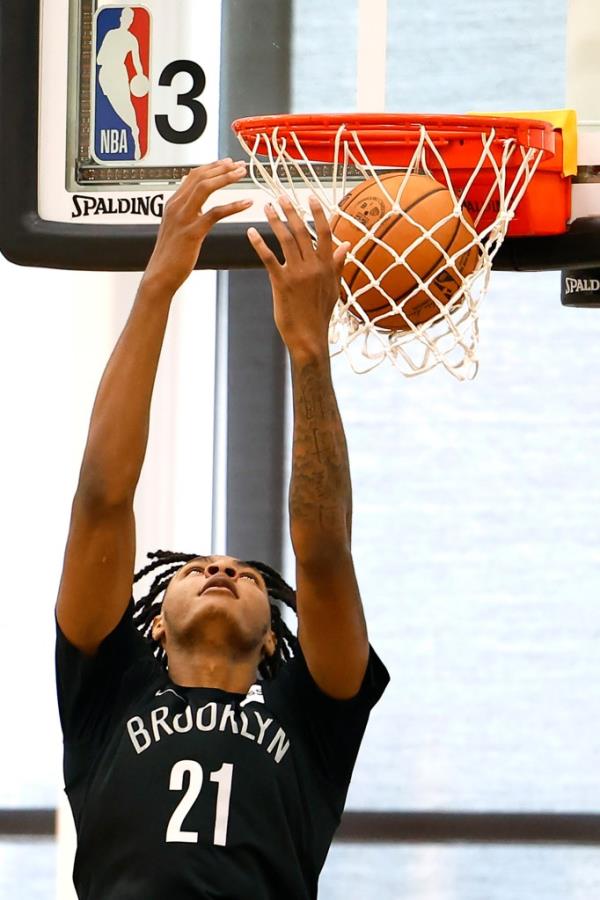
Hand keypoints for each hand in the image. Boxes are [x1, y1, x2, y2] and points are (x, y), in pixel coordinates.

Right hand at [144, 159, 250, 292]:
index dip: (212, 166)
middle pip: (200, 176)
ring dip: (226, 178)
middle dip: (222, 168)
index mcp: (173, 204)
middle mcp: (176, 207)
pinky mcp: (192, 232)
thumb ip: (185, 213)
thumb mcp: (176, 228)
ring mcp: (183, 218)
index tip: (228, 163)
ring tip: (242, 175)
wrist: (160, 276)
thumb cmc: (170, 257)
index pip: (193, 176)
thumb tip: (198, 205)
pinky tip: (246, 203)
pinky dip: (233, 206)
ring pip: (206, 188)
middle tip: (239, 165)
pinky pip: (215, 213)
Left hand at [248, 195, 349, 355]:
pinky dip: (259, 243)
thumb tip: (347, 246)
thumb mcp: (334, 288)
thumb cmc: (320, 314)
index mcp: (327, 266)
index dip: (318, 212)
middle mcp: (314, 266)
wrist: (309, 337)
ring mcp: (298, 274)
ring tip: (267, 208)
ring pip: (286, 240)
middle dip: (291, 211)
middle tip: (281, 196)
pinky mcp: (282, 283)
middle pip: (303, 231)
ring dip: (275, 221)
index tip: (310, 196)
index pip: (325, 232)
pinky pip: (269, 258)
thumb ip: (338, 264)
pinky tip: (250, 232)